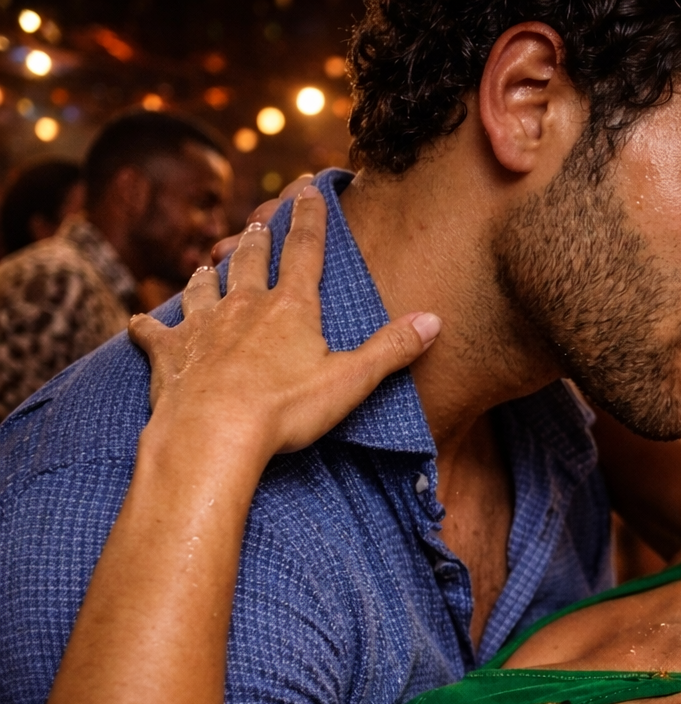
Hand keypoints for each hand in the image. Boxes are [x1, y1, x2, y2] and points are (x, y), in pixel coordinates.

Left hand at [129, 185, 438, 456]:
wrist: (213, 432)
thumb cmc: (286, 409)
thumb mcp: (352, 380)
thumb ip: (392, 349)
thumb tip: (434, 321)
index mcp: (291, 308)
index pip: (305, 251)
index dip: (310, 218)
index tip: (309, 189)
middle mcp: (244, 305)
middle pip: (250, 260)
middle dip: (257, 237)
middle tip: (257, 222)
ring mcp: (202, 326)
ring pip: (202, 287)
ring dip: (206, 274)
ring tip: (206, 264)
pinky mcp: (169, 354)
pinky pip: (153, 333)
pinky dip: (147, 326)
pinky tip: (139, 321)